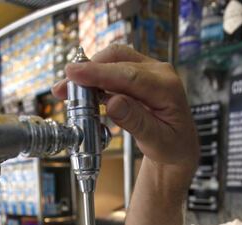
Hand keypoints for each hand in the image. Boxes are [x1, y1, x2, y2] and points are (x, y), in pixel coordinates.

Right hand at [52, 44, 198, 174]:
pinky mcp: (136, 76)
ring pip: (112, 61)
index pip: (129, 75)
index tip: (74, 74)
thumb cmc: (172, 146)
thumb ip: (136, 122)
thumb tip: (114, 103)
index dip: (99, 73)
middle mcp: (159, 72)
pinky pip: (112, 70)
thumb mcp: (156, 141)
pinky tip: (80, 93)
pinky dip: (94, 80)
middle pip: (118, 60)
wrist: (178, 147)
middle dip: (88, 71)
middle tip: (63, 87)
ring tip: (66, 91)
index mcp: (167, 87)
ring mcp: (147, 71)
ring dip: (88, 74)